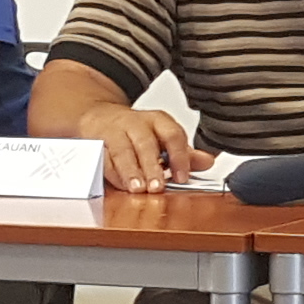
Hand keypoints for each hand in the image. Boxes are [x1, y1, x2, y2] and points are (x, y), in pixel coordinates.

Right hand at [86, 102, 203, 191]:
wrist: (98, 116)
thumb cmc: (135, 130)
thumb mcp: (162, 136)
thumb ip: (184, 153)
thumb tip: (207, 162)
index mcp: (157, 121)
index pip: (173, 135)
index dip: (179, 156)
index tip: (182, 177)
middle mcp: (136, 124)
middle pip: (145, 143)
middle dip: (152, 166)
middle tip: (157, 186)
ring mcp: (114, 132)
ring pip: (122, 151)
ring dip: (130, 171)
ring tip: (138, 188)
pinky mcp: (96, 143)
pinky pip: (103, 159)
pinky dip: (113, 174)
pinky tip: (121, 185)